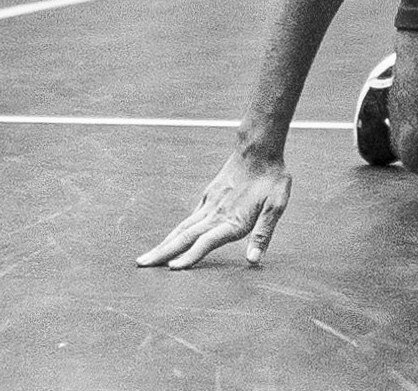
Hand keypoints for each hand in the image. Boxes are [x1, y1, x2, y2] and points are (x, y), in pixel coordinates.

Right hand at [136, 147, 293, 269]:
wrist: (259, 148)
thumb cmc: (272, 178)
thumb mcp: (276, 206)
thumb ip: (263, 234)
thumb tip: (253, 260)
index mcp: (232, 220)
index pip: (205, 242)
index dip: (189, 257)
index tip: (171, 269)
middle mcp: (216, 213)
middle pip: (184, 236)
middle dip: (162, 252)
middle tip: (141, 263)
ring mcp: (210, 203)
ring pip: (182, 227)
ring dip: (164, 242)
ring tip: (148, 255)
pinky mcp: (209, 195)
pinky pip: (190, 217)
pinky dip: (178, 230)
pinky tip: (173, 237)